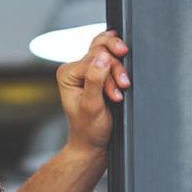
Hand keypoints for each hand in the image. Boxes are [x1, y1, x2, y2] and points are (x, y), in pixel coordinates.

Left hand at [57, 30, 130, 155]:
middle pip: (102, 50)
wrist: (93, 142)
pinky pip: (114, 59)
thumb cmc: (88, 128)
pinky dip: (122, 70)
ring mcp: (87, 69)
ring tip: (121, 90)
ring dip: (120, 71)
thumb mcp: (91, 106)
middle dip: (116, 69)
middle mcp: (75, 69)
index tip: (116, 91)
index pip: (94, 57)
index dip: (108, 73)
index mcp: (67, 74)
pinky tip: (122, 83)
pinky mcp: (99, 72)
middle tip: (124, 84)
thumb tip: (101, 58)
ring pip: (110, 53)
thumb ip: (94, 81)